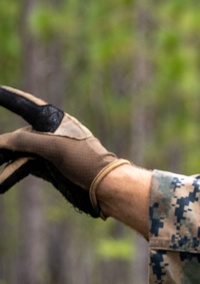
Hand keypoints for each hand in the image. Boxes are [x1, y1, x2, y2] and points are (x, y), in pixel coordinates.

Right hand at [0, 86, 125, 216]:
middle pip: (19, 136)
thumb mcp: (55, 148)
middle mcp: (51, 135)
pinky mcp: (49, 168)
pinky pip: (24, 167)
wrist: (104, 186)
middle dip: (4, 144)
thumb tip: (2, 140)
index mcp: (57, 122)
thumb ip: (27, 141)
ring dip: (6, 162)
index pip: (29, 106)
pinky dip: (11, 173)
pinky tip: (1, 182)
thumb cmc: (86, 161)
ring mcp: (50, 152)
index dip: (12, 98)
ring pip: (19, 154)